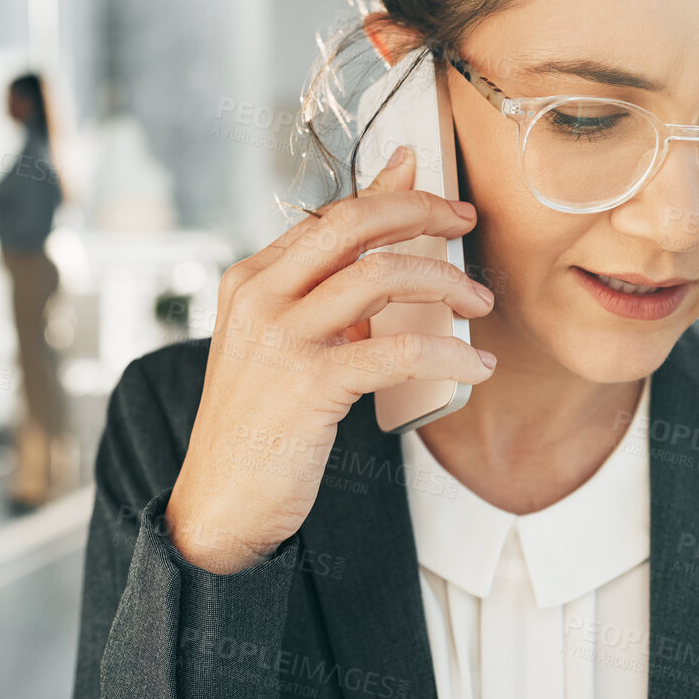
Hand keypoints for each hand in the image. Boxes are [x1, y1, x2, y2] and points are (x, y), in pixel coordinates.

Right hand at [164, 144, 496, 573]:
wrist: (220, 503)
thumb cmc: (259, 426)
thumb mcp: (278, 347)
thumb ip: (321, 300)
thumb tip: (384, 255)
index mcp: (251, 280)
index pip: (328, 217)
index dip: (389, 195)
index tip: (438, 195)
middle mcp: (261, 298)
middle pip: (352, 224)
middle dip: (420, 211)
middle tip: (466, 219)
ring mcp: (282, 339)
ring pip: (380, 276)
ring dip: (444, 281)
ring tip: (478, 303)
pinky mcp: (310, 385)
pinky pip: (398, 351)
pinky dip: (448, 354)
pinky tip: (474, 367)